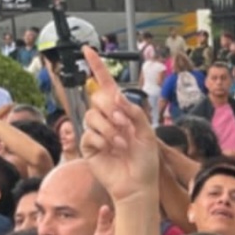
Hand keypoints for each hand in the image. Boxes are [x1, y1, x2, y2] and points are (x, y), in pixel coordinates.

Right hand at [77, 46, 158, 200]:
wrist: (139, 184)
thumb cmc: (145, 161)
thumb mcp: (147, 132)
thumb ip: (134, 111)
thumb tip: (117, 96)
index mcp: (121, 112)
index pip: (106, 85)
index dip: (97, 67)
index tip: (88, 50)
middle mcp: (106, 119)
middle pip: (97, 98)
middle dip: (112, 109)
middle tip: (125, 124)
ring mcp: (96, 132)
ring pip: (92, 116)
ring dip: (110, 128)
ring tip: (123, 143)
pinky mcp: (89, 147)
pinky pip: (88, 134)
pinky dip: (102, 140)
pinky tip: (112, 149)